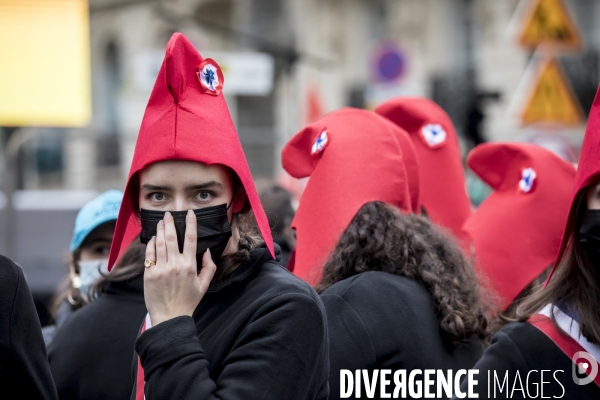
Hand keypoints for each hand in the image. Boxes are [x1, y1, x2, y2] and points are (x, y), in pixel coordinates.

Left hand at [144, 210, 216, 325]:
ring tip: (160, 222)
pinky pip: (149, 254)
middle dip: (170, 223)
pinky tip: (153, 238)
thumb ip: (209, 267)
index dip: (190, 224)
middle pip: (173, 237)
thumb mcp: (204, 285)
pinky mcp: (149, 274)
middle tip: (169, 214)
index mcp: (190, 266)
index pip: (191, 239)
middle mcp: (175, 264)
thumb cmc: (188, 301)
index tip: (189, 213)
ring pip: (160, 243)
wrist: (169, 317)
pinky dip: (151, 244)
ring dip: (160, 230)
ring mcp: (161, 268)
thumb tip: (206, 252)